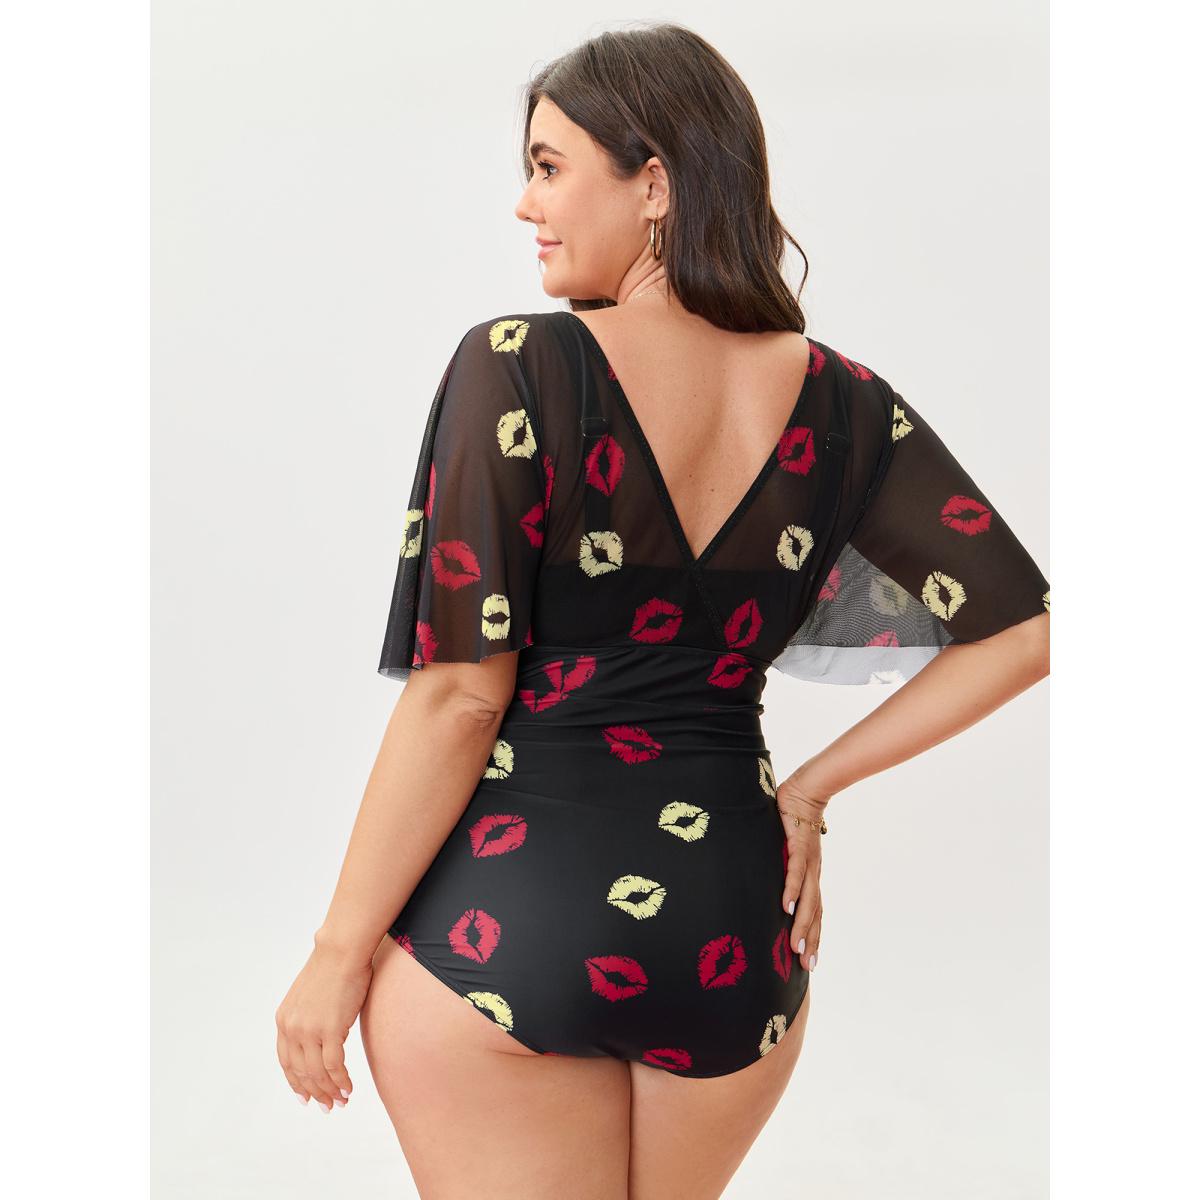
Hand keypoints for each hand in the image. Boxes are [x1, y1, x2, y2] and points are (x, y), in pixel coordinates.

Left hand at [275, 943, 372, 1111]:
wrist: (341, 950)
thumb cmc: (332, 967)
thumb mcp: (309, 996)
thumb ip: (309, 1018)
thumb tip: (322, 1035)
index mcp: (284, 1020)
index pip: (286, 1062)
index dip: (296, 1083)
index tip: (306, 1096)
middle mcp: (292, 1028)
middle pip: (301, 1072)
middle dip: (315, 1092)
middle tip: (328, 1106)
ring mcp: (310, 1030)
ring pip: (317, 1073)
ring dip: (330, 1091)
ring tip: (341, 1101)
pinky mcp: (330, 1030)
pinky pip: (334, 1066)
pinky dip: (341, 1081)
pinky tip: (349, 1088)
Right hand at [777, 774, 830, 971]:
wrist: (806, 791)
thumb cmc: (794, 819)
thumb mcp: (787, 849)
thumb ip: (781, 866)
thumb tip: (770, 884)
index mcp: (811, 875)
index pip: (814, 911)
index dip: (813, 935)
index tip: (809, 961)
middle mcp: (813, 872)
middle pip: (814, 911)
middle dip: (811, 939)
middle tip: (806, 965)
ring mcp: (808, 860)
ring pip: (807, 897)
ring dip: (802, 923)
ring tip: (795, 945)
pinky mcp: (799, 845)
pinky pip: (795, 871)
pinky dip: (792, 889)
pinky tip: (786, 906)